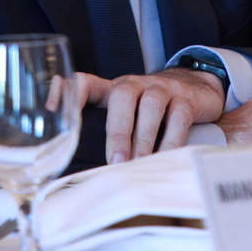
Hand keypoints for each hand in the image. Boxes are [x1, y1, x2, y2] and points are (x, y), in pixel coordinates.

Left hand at [78, 68, 225, 163]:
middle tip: (115, 162)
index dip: (69, 93)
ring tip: (139, 164)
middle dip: (117, 130)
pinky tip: (167, 158)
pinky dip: (172, 140)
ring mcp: (163, 89)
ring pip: (151, 105)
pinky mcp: (187, 99)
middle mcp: (137, 84)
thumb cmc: (153, 110)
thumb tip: (83, 168)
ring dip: (144, 138)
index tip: (52, 110)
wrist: (198, 89)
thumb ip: (107, 133)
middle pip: (122, 95)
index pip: (86, 82)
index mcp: (115, 90)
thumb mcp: (128, 114)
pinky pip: (178, 117)